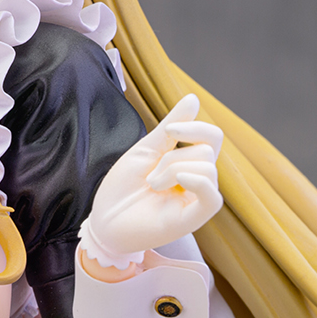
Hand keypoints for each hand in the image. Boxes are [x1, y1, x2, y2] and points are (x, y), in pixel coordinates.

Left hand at [83, 94, 223, 264]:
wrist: (103, 218)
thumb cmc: (123, 186)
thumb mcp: (146, 149)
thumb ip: (172, 126)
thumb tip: (194, 98)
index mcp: (188, 162)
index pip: (211, 137)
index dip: (195, 127)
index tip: (170, 130)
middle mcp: (197, 180)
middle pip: (206, 151)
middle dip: (173, 156)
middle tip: (149, 175)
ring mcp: (196, 200)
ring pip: (207, 168)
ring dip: (173, 170)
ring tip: (152, 185)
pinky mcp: (192, 219)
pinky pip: (212, 198)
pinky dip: (198, 181)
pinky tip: (179, 179)